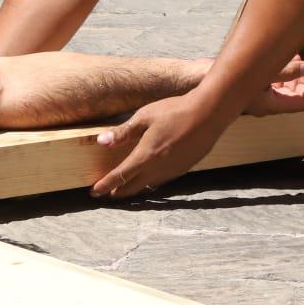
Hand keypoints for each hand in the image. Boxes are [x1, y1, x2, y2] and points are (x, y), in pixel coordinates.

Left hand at [89, 92, 227, 199]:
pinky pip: (163, 180)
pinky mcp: (184, 168)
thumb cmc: (174, 111)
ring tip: (126, 186)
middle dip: (118, 191)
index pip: (120, 176)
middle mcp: (158, 168)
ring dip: (135, 188)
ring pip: (149, 185)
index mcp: (145, 156)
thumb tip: (101, 142)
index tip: (94, 192)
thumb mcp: (144, 117)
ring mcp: (173, 170)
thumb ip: (123, 132)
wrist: (208, 114)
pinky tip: (150, 177)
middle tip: (107, 193)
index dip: (105, 185)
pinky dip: (151, 182)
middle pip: (133, 187)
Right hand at [241, 56, 303, 115]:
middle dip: (296, 77)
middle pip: (291, 95)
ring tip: (284, 57)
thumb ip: (288, 72)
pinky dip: (272, 76)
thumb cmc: (236, 81)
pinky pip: (266, 88)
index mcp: (272, 105)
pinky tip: (269, 62)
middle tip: (297, 59)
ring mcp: (255, 101)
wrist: (206, 85)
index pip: (302, 101)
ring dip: (285, 75)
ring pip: (278, 90)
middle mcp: (265, 106)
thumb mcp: (266, 74)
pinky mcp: (247, 95)